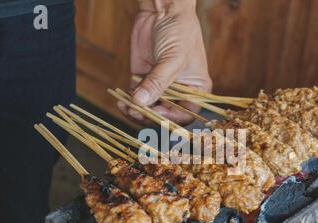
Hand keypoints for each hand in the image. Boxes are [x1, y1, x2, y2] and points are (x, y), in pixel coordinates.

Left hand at [118, 0, 211, 125]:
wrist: (163, 10)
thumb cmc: (179, 32)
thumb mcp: (172, 59)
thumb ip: (157, 82)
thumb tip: (140, 103)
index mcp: (195, 90)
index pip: (185, 114)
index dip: (171, 117)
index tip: (156, 112)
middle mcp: (178, 92)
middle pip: (165, 114)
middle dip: (150, 116)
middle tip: (138, 112)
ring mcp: (160, 86)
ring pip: (148, 108)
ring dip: (137, 112)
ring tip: (128, 108)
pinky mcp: (143, 79)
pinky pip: (136, 97)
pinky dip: (128, 102)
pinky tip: (122, 102)